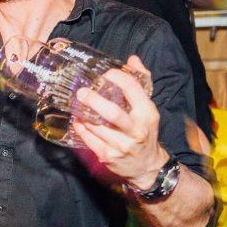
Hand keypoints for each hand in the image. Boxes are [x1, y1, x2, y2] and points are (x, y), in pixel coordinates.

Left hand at [71, 56, 168, 188]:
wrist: (147, 166)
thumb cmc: (145, 132)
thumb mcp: (148, 108)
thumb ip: (140, 82)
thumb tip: (132, 59)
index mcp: (147, 114)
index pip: (132, 89)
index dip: (117, 77)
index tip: (106, 74)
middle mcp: (136, 130)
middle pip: (112, 112)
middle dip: (94, 100)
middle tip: (81, 92)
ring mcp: (121, 145)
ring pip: (97, 126)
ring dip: (84, 114)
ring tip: (77, 104)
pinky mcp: (108, 156)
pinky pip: (89, 140)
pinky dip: (81, 128)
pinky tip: (78, 120)